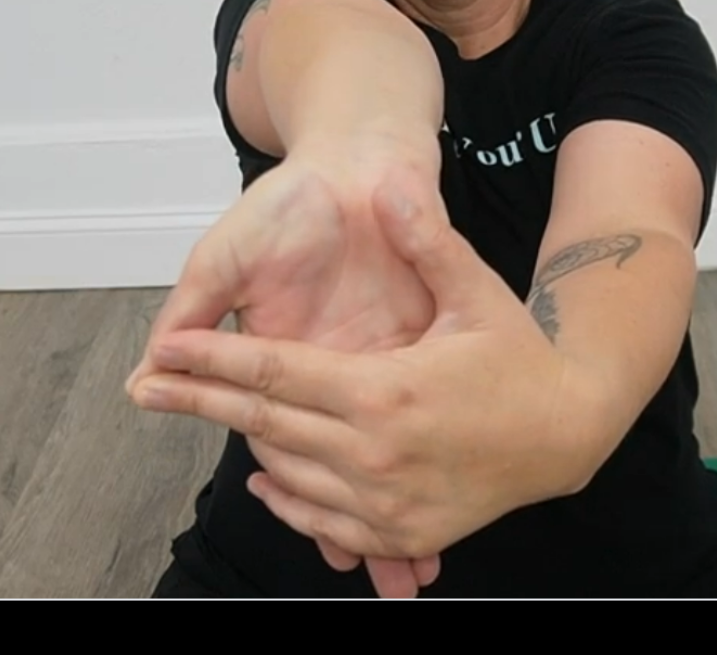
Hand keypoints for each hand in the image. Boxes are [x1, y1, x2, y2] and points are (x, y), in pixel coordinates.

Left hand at [131, 166, 593, 560]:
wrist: (568, 433)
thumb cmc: (517, 357)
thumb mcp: (474, 290)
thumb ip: (426, 239)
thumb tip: (390, 184)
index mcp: (383, 391)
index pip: (273, 376)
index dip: (210, 364)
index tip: (160, 357)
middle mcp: (376, 454)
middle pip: (263, 427)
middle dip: (201, 405)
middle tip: (148, 393)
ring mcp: (387, 501)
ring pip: (285, 476)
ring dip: (243, 445)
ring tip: (208, 417)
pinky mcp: (401, 531)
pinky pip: (322, 521)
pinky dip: (286, 500)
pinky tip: (267, 476)